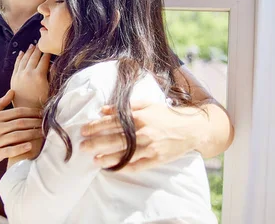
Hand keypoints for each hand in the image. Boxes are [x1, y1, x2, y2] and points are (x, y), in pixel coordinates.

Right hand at [0, 90, 43, 166]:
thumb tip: (12, 91)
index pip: (17, 112)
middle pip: (19, 123)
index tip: (42, 113)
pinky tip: (30, 146)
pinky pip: (10, 150)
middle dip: (34, 123)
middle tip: (47, 123)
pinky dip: (21, 148)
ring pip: (16, 136)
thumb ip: (1, 104)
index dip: (31, 112)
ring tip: (42, 134)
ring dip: (31, 134)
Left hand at [11, 44, 50, 107]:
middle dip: (37, 49)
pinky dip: (19, 58)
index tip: (50, 47)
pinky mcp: (14, 78)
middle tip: (40, 43)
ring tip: (32, 46)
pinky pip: (16, 65)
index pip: (44, 59)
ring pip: (24, 59)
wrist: (28, 112)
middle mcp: (28, 73)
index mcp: (39, 75)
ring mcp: (19, 75)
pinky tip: (21, 53)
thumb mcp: (51, 89)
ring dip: (28, 51)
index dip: (48, 52)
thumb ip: (52, 75)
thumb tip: (55, 64)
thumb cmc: (43, 103)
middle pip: (34, 57)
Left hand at [79, 101, 200, 170]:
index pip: (113, 122)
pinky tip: (112, 168)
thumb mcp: (147, 105)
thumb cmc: (166, 115)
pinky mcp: (156, 159)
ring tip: (94, 160)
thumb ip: (124, 107)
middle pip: (115, 139)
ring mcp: (150, 147)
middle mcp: (144, 133)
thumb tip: (103, 109)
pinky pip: (137, 166)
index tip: (84, 130)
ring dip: (107, 158)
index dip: (96, 126)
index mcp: (140, 117)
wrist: (191, 129)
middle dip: (96, 143)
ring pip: (125, 155)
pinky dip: (123, 168)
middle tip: (83, 146)